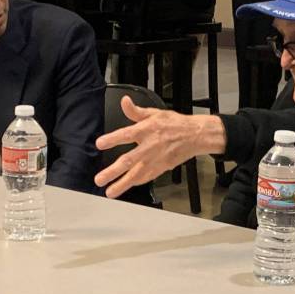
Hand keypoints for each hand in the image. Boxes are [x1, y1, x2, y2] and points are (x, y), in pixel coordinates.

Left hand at [94, 96, 226, 197]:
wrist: (195, 135)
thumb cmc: (175, 124)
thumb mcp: (154, 113)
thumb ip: (136, 111)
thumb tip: (124, 101)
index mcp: (146, 130)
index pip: (126, 135)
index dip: (112, 139)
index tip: (99, 144)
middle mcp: (149, 147)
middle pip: (128, 160)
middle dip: (112, 171)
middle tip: (99, 179)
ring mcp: (155, 160)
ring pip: (136, 175)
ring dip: (122, 184)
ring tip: (110, 192)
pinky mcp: (161, 168)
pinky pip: (146, 178)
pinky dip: (136, 183)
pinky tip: (126, 187)